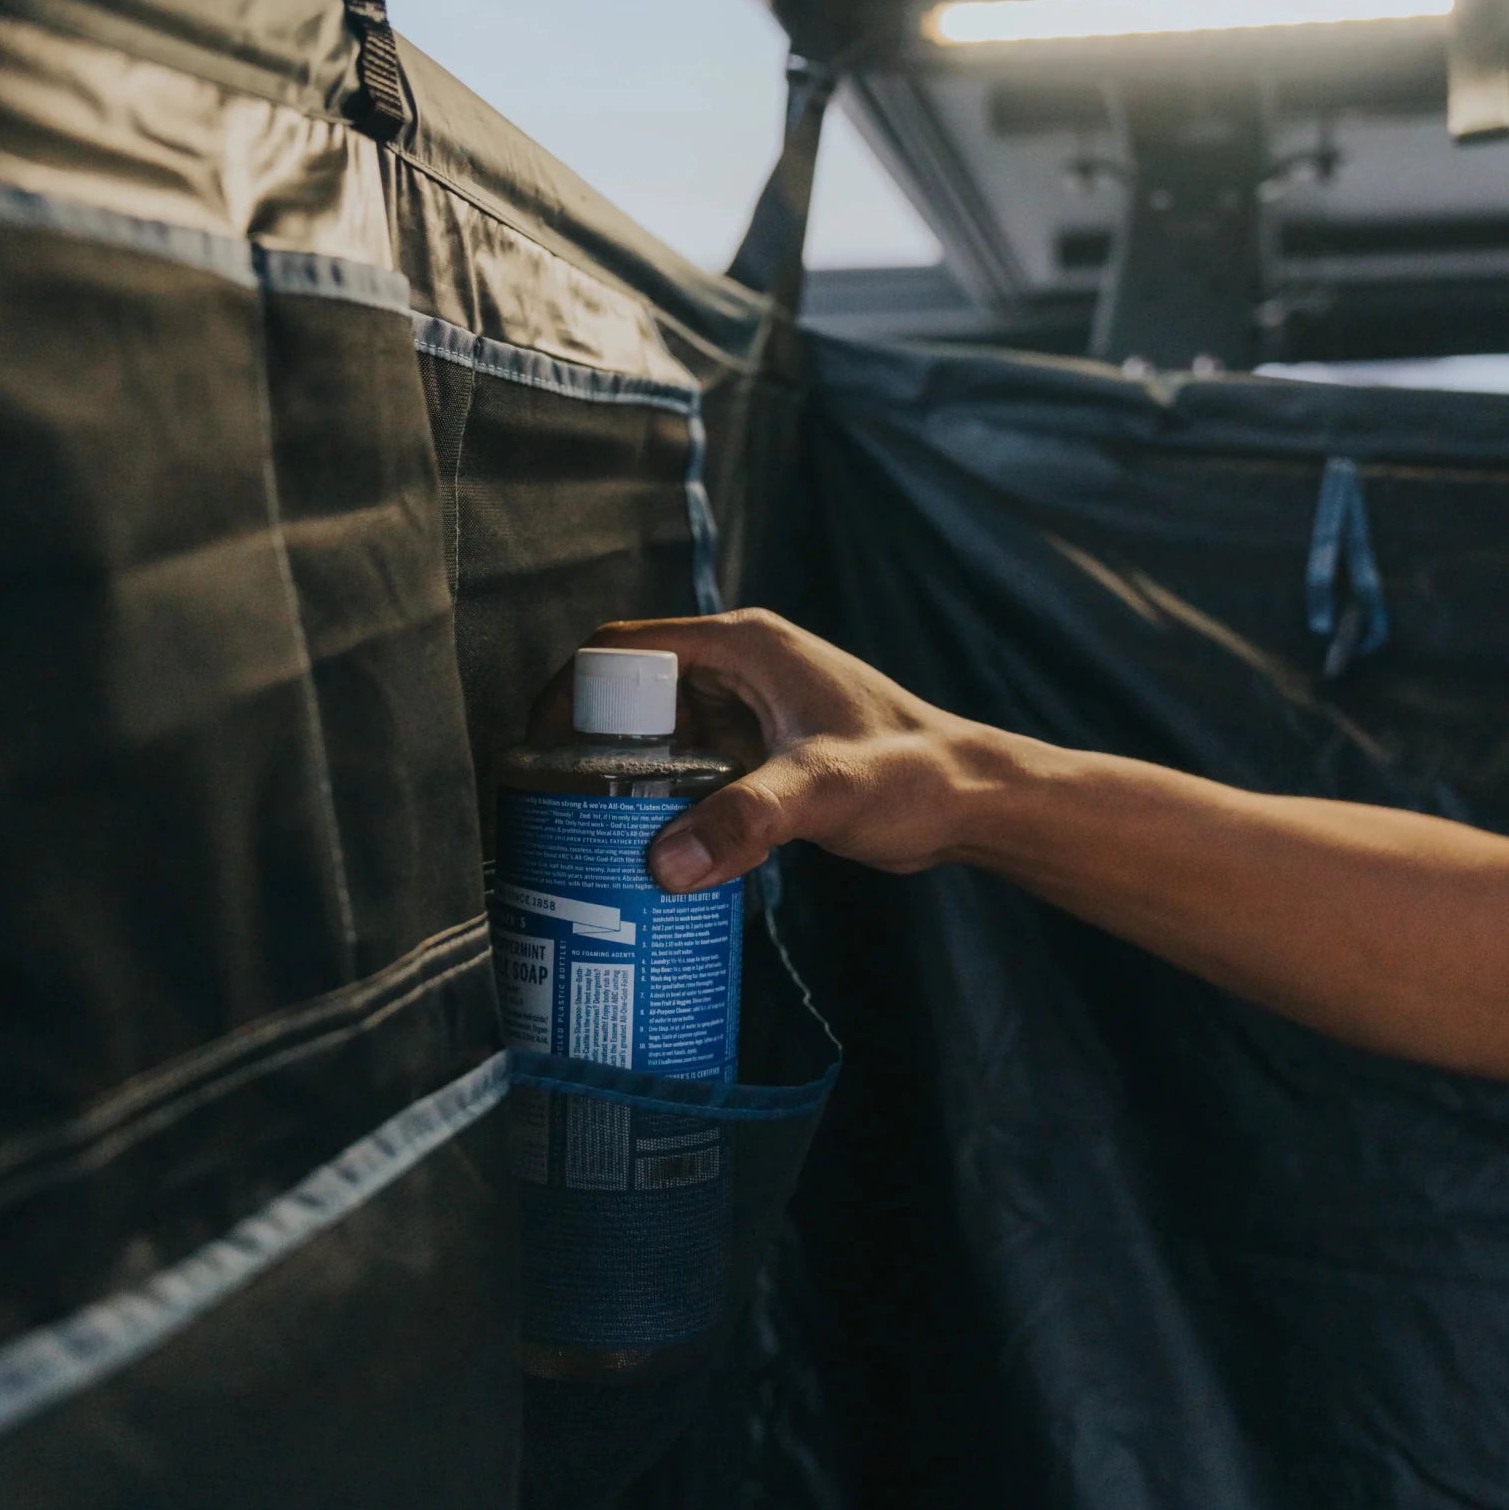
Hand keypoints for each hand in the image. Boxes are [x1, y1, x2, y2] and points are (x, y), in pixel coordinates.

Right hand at [538, 611, 993, 891]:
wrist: (973, 800)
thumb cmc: (914, 775)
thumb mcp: (824, 791)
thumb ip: (746, 820)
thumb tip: (661, 864)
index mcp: (742, 646)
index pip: (621, 650)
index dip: (567, 694)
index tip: (535, 754)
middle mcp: (738, 668)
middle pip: (631, 697)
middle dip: (590, 749)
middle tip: (557, 813)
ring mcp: (750, 711)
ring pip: (659, 738)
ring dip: (627, 782)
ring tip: (590, 839)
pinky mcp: (763, 752)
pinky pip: (692, 770)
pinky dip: (669, 803)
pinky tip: (657, 852)